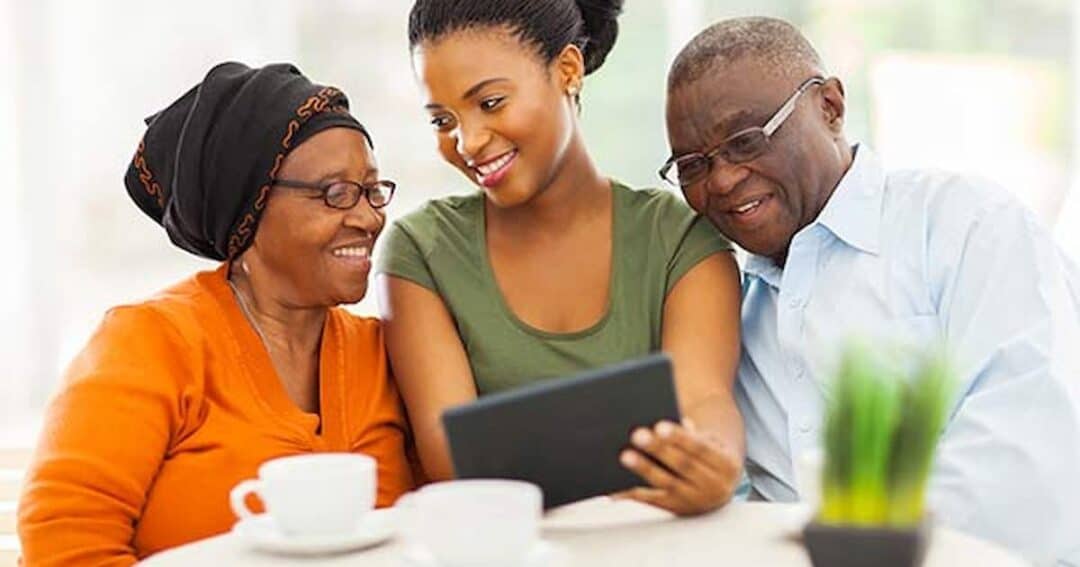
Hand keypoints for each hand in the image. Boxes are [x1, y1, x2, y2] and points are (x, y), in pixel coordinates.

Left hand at [616, 419, 740, 515]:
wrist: (721, 487)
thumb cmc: (709, 455)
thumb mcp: (710, 442)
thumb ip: (690, 434)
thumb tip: (661, 426)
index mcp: (727, 465)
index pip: (700, 449)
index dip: (680, 437)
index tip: (659, 426)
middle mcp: (715, 487)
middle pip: (683, 465)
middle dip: (659, 449)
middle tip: (638, 434)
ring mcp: (696, 501)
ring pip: (667, 483)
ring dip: (645, 469)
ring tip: (626, 455)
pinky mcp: (678, 510)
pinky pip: (654, 501)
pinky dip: (635, 493)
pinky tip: (618, 485)